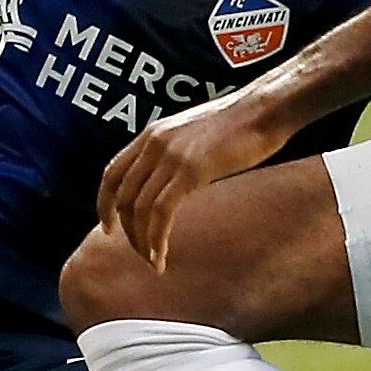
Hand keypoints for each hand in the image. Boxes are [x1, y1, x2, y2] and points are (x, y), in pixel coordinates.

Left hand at [95, 92, 296, 271]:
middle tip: (142, 253)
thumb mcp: (196, 134)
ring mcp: (171, 156)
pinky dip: (156, 240)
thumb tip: (175, 179)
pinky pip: (162, 213)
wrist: (267, 107)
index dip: (104, 204)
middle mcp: (154, 143)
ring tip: (154, 262)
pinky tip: (161, 258)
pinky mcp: (191, 170)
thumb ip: (178, 153)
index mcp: (152, 134)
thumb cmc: (242, 123)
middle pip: (123, 197)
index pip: (112, 173)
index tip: (109, 228)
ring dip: (142, 242)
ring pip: (140, 209)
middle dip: (128, 231)